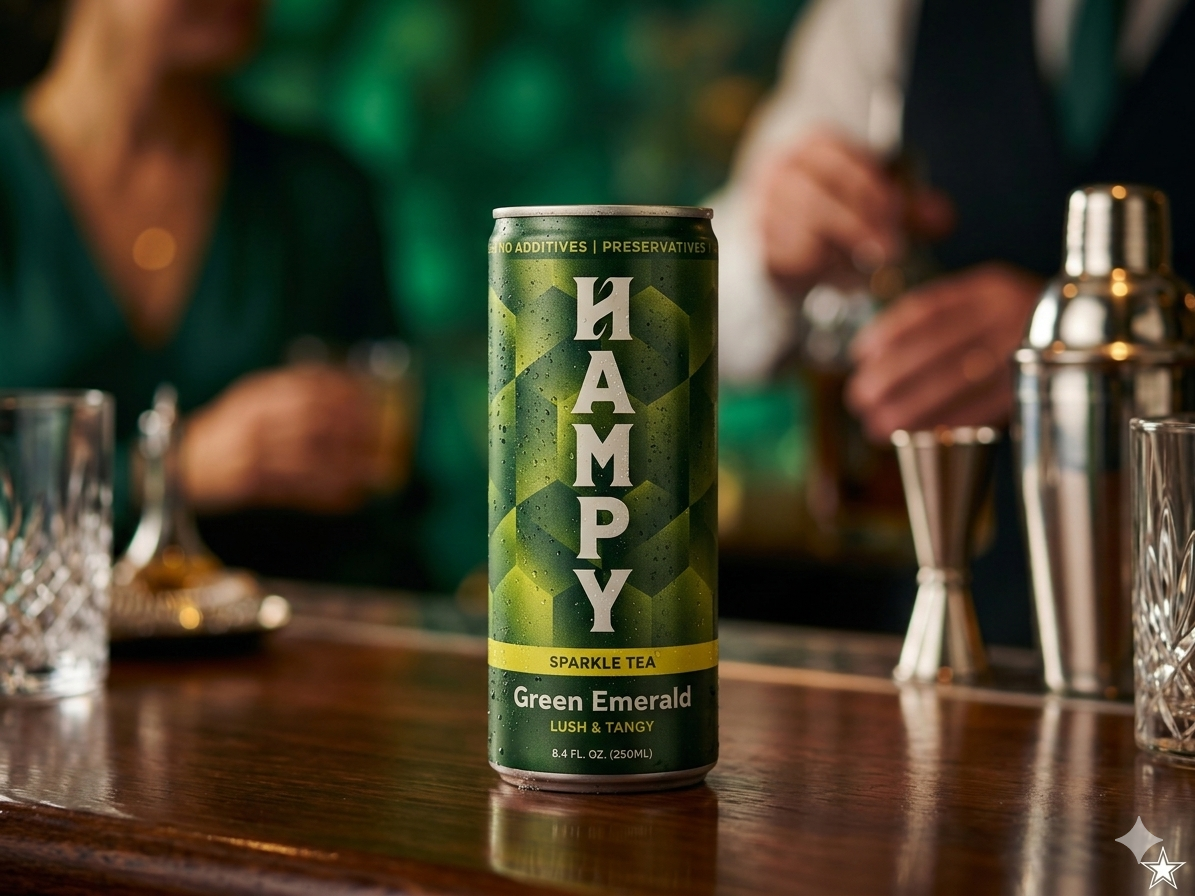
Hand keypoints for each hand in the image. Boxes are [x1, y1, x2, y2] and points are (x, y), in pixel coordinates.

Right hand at [179, 364, 406, 513]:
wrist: (182, 465)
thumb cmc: (230, 432)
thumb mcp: (254, 401)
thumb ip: (292, 394)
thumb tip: (351, 391)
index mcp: (258, 394)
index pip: (309, 386)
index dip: (345, 394)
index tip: (373, 403)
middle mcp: (253, 420)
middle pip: (313, 420)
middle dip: (353, 430)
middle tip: (382, 440)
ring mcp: (250, 453)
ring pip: (309, 458)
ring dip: (348, 467)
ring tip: (376, 473)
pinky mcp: (249, 484)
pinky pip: (295, 490)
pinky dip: (326, 495)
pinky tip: (350, 498)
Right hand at [756, 129, 952, 296]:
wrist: (781, 229)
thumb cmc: (836, 207)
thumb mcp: (874, 197)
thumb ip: (906, 206)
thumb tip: (943, 220)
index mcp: (813, 145)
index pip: (842, 161)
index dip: (873, 189)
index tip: (897, 212)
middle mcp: (780, 171)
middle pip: (820, 198)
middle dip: (860, 225)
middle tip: (892, 249)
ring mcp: (764, 207)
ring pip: (806, 231)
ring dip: (843, 250)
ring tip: (867, 264)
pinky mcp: (759, 242)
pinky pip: (792, 256)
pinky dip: (820, 266)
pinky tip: (838, 271)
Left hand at [845, 263, 1041, 441]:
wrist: (1095, 329)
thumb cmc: (1019, 320)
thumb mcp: (987, 298)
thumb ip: (945, 315)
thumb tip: (875, 354)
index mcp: (989, 288)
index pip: (929, 309)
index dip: (888, 332)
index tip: (859, 354)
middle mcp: (1006, 315)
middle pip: (935, 348)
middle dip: (890, 377)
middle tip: (859, 398)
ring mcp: (1023, 351)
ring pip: (955, 382)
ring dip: (910, 408)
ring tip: (877, 425)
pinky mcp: (1034, 386)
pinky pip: (982, 409)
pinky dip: (946, 424)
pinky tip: (918, 436)